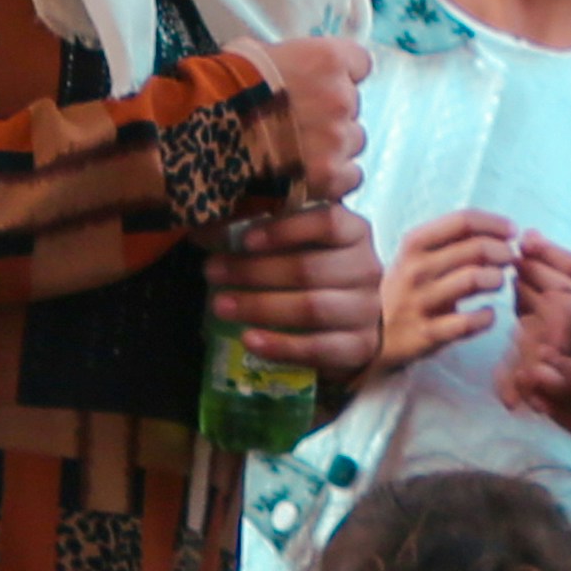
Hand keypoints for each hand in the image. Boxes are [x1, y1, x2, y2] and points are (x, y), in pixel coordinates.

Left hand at [206, 204, 377, 372]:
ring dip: (261, 307)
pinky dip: (281, 346)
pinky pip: (319, 348)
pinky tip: (249, 340)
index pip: (328, 222)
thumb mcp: (294, 245)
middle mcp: (366, 267)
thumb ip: (259, 233)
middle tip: (212, 272)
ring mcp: (366, 309)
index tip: (245, 239)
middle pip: (310, 268)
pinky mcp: (360, 346)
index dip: (286, 229)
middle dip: (254, 271)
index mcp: (353, 231)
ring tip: (220, 306)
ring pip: (312, 307)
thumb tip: (204, 230)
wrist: (346, 322)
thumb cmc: (311, 272)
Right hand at [237, 34, 370, 213]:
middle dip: (328, 116)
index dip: (340, 76)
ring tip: (296, 154)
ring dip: (331, 147)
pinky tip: (306, 177)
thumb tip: (289, 67)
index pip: (359, 63)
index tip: (322, 86)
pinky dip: (333, 179)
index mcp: (326, 60)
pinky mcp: (330, 177)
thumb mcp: (252, 54)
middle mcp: (340, 97)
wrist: (200, 135)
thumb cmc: (220, 89)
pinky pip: (350, 177)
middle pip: (351, 107)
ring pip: (352, 142)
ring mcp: (337, 139)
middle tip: (296, 126)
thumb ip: (286, 62)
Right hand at [381, 207, 526, 361]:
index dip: (495, 223)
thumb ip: (451, 242)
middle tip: (509, 260)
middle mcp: (415, 270)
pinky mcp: (426, 334)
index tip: (512, 232)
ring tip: (497, 282)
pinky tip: (488, 315)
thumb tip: (499, 229)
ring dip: (496, 279)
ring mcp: (419, 302)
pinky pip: (468, 322)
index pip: (463, 221)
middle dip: (503, 251)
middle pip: (476, 248)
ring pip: (474, 279)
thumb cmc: (407, 290)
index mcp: (414, 244)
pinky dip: (487, 317)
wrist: (371, 336)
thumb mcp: (417, 258)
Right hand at [505, 263, 570, 454]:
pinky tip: (523, 407)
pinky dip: (509, 390)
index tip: (551, 355)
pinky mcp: (529, 373)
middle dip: (529, 358)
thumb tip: (534, 373)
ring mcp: (541, 349)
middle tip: (539, 386)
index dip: (550, 326)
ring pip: (514, 353)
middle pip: (529, 328)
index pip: (557, 305)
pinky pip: (507, 375)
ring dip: (518, 378)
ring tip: (539, 406)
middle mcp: (558, 326)